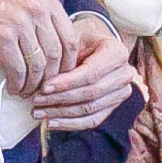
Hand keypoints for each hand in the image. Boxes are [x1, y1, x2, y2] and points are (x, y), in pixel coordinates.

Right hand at [0, 0, 75, 91]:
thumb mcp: (20, 2)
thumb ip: (40, 22)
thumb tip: (55, 54)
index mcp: (46, 0)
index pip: (71, 40)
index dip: (68, 65)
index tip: (60, 78)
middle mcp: (36, 9)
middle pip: (57, 56)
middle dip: (51, 79)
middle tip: (42, 91)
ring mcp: (19, 22)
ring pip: (38, 66)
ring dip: (33, 85)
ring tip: (25, 91)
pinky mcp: (0, 36)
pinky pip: (17, 69)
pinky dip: (17, 83)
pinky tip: (12, 87)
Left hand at [27, 15, 138, 132]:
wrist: (92, 45)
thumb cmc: (78, 39)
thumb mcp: (72, 38)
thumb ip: (63, 56)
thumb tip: (44, 82)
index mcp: (118, 52)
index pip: (91, 73)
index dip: (67, 83)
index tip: (44, 87)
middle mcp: (125, 73)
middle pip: (91, 93)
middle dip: (60, 99)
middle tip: (36, 101)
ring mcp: (121, 92)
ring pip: (90, 109)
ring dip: (61, 114)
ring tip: (38, 112)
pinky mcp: (113, 106)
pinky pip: (92, 120)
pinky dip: (70, 124)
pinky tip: (51, 123)